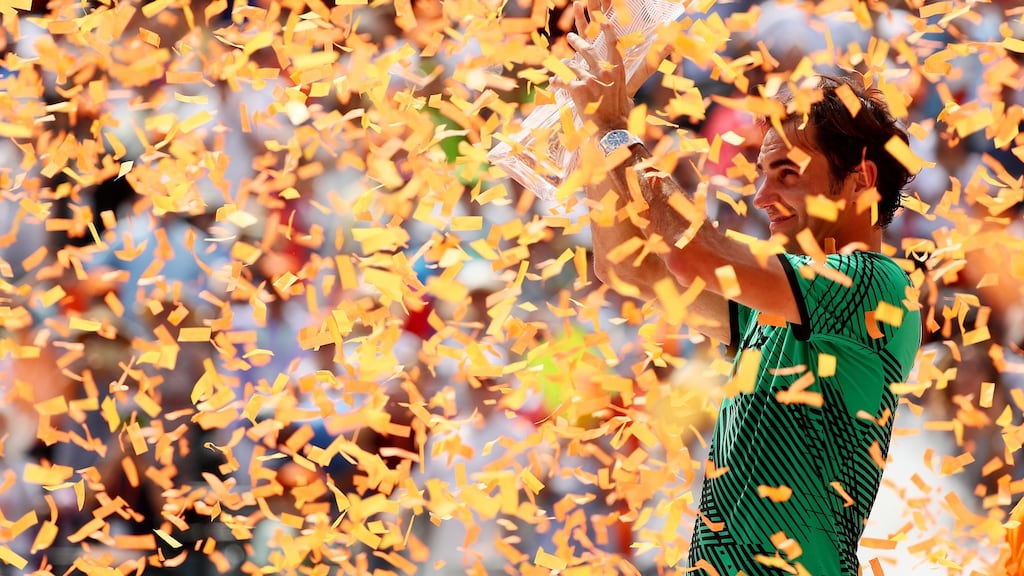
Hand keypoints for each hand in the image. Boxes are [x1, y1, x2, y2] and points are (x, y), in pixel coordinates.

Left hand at [556, 3, 631, 132]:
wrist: (612, 129)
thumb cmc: (621, 114)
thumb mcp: (626, 94)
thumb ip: (620, 83)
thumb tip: (621, 85)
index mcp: (618, 72)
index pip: (613, 46)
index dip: (608, 32)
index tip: (604, 22)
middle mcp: (604, 72)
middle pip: (588, 51)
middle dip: (577, 42)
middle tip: (571, 37)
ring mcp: (590, 80)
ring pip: (572, 66)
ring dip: (564, 66)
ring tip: (560, 65)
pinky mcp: (577, 89)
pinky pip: (563, 80)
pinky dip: (557, 81)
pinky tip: (553, 82)